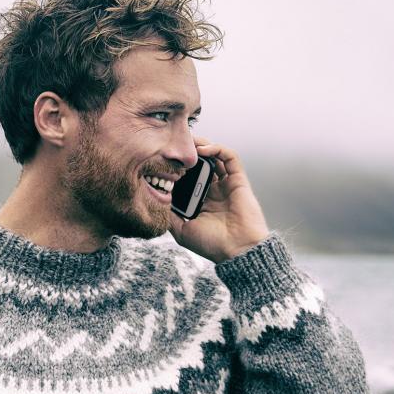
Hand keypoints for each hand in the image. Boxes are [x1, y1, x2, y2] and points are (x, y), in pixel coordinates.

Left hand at [168, 137, 269, 262]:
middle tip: (175, 143)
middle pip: (201, 163)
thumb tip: (154, 203)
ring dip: (202, 146)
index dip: (178, 167)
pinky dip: (217, 149)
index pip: (188, 177)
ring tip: (187, 141)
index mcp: (202, 201)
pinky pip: (230, 157)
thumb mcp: (182, 231)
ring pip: (215, 156)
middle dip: (188, 152)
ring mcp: (227, 184)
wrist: (237, 251)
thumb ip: (170, 216)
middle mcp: (214, 190)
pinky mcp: (239, 180)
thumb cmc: (213, 245)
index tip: (163, 159)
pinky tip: (203, 150)